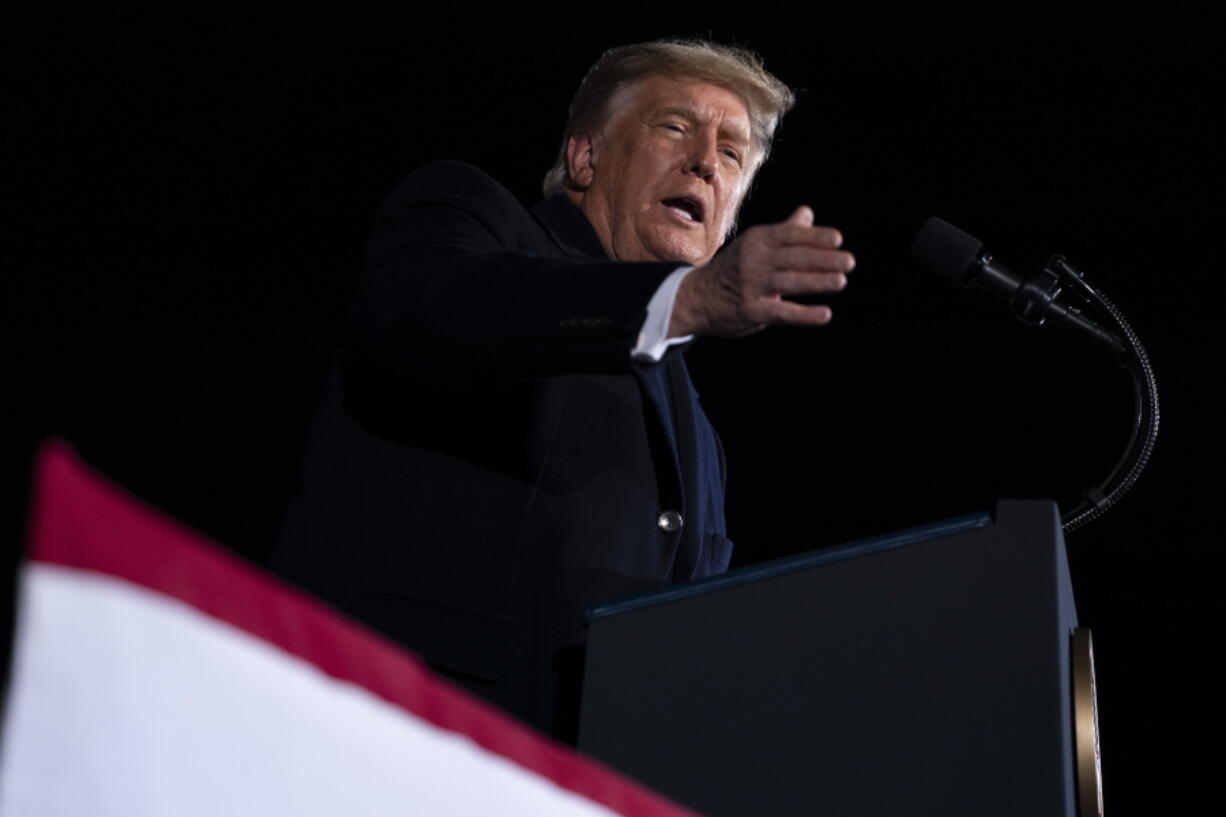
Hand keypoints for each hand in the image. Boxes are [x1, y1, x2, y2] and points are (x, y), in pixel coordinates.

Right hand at [669, 206, 853, 337]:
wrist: (695, 297)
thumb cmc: (733, 269)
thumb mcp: (754, 245)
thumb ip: (784, 231)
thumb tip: (808, 212)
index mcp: (757, 240)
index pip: (789, 235)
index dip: (814, 237)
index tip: (838, 239)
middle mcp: (752, 260)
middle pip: (793, 258)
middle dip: (822, 259)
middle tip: (849, 261)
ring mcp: (750, 286)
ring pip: (789, 282)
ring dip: (816, 281)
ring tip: (841, 281)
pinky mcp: (751, 311)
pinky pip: (782, 312)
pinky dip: (804, 314)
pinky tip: (825, 314)